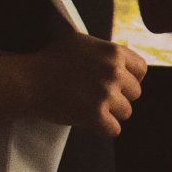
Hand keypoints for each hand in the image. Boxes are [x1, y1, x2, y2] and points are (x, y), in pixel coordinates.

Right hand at [19, 26, 146, 137]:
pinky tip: (90, 122)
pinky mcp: (96, 115)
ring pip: (126, 112)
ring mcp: (106, 94)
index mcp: (114, 52)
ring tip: (91, 108)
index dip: (131, 78)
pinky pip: (114, 129)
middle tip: (99, 98)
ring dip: (111, 113)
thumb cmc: (52, 59)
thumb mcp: (82, 42)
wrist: (29, 80)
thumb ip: (105, 50)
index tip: (118, 84)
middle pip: (135, 93)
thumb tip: (123, 59)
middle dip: (119, 97)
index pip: (141, 70)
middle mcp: (114, 72)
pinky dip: (103, 129)